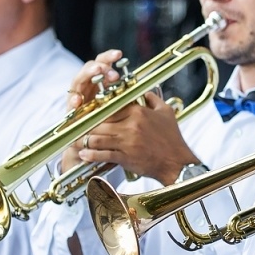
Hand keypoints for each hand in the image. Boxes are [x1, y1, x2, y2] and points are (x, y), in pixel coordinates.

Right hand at [58, 50, 128, 172]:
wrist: (89, 152)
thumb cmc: (110, 132)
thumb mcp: (123, 115)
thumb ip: (130, 102)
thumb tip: (147, 91)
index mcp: (101, 86)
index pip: (103, 64)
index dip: (109, 58)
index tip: (119, 54)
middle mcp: (87, 89)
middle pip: (89, 68)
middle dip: (99, 65)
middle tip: (109, 67)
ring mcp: (77, 100)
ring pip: (78, 81)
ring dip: (87, 75)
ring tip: (97, 72)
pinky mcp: (69, 113)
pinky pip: (70, 104)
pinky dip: (74, 101)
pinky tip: (79, 100)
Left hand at [74, 91, 199, 186]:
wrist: (177, 163)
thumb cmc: (172, 139)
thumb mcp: (166, 113)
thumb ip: (153, 99)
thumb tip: (144, 91)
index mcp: (138, 112)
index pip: (110, 107)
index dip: (97, 110)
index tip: (89, 113)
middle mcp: (130, 125)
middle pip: (100, 122)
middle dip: (87, 125)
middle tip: (77, 126)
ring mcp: (127, 142)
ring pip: (98, 138)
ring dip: (85, 140)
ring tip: (76, 140)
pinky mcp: (126, 157)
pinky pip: (103, 154)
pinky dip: (91, 154)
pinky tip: (84, 154)